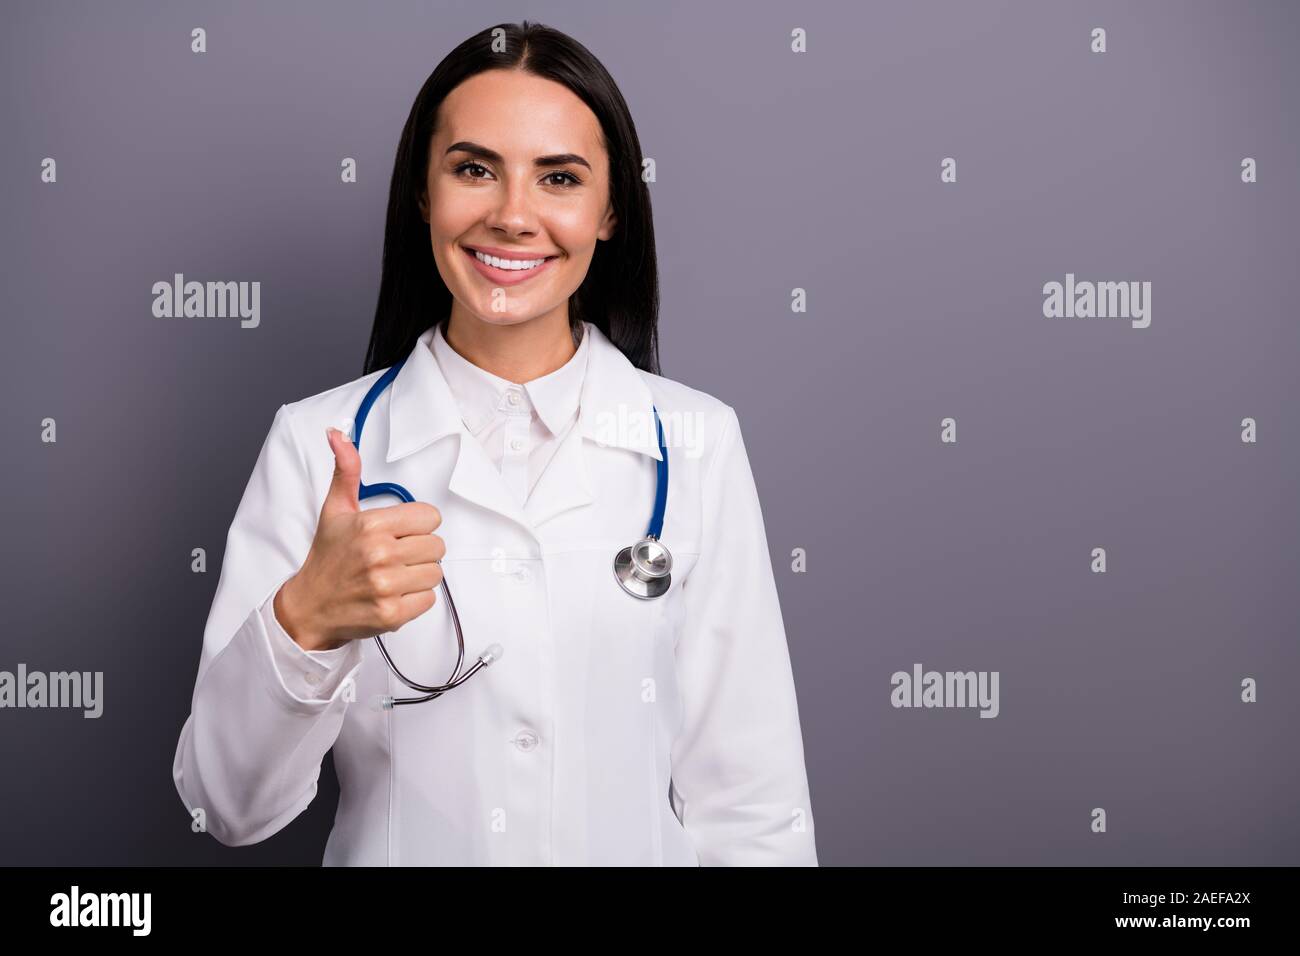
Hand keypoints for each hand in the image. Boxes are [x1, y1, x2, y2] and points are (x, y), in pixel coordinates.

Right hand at [274, 426, 444, 650]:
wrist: (310, 606)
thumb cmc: (327, 558)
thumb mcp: (335, 509)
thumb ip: (346, 471)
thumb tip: (338, 434)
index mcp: (371, 525)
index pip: (431, 517)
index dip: (418, 525)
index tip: (399, 532)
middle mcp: (380, 555)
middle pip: (437, 546)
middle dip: (419, 550)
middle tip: (395, 555)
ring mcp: (386, 586)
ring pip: (436, 573)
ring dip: (419, 575)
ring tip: (394, 575)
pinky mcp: (392, 614)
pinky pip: (429, 599)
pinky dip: (415, 599)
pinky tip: (393, 593)